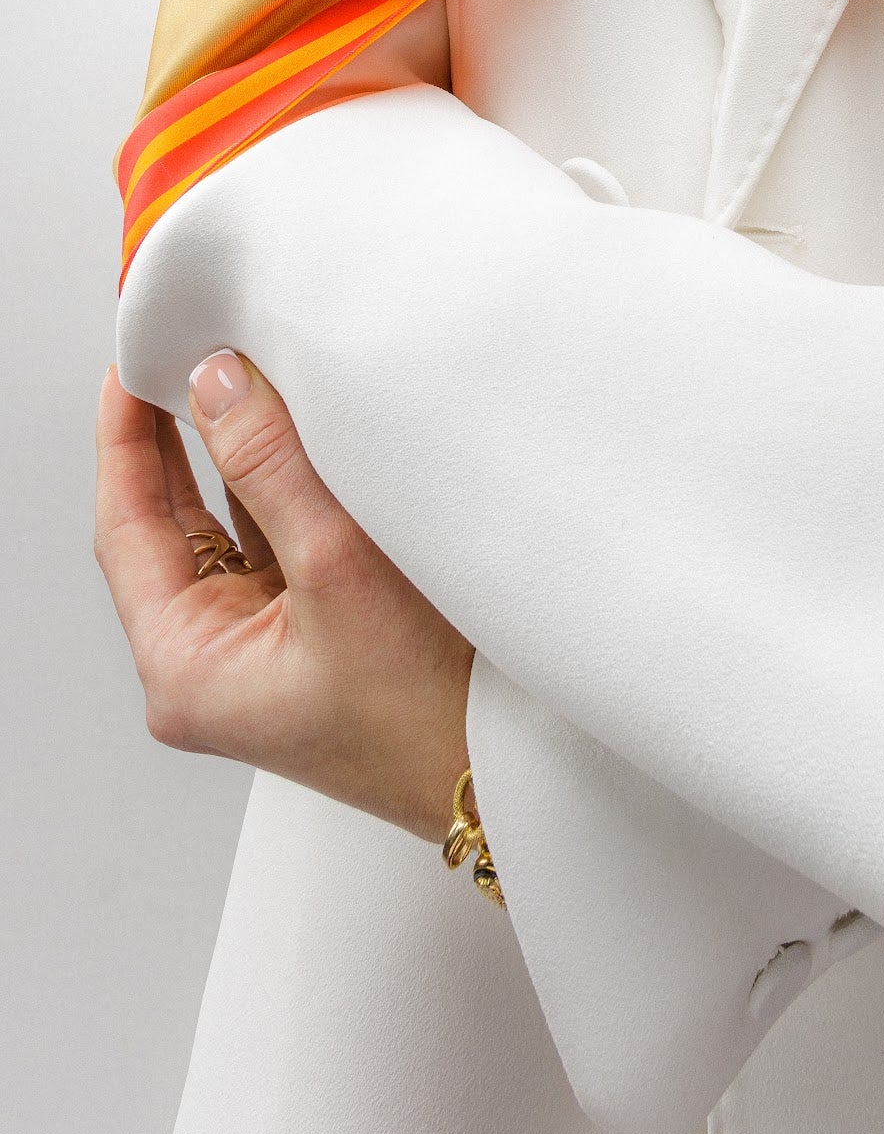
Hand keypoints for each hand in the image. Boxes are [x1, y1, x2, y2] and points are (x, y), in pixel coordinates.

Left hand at [95, 353, 472, 840]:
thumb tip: (217, 386)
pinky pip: (278, 547)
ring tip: (238, 382)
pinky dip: (283, 490)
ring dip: (234, 459)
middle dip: (173, 441)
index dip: (125, 441)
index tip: (131, 369)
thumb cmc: (428, 715)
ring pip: (228, 531)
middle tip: (177, 358)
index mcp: (185, 668)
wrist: (509, 775)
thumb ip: (270, 467)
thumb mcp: (339, 570)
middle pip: (169, 528)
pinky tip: (299, 441)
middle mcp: (211, 665)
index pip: (127, 528)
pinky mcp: (312, 642)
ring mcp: (260, 655)